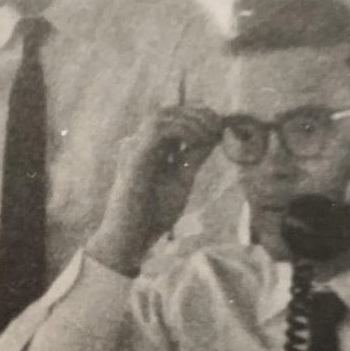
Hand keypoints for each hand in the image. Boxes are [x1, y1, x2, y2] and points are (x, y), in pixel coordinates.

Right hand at [88, 107, 223, 275]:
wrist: (131, 239)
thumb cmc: (152, 215)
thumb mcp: (182, 180)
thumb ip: (193, 158)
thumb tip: (212, 136)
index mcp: (148, 150)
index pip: (172, 119)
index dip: (196, 116)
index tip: (218, 126)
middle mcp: (138, 144)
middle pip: (167, 112)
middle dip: (195, 114)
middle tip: (216, 124)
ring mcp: (133, 148)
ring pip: (161, 116)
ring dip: (189, 120)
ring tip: (208, 133)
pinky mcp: (134, 156)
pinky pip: (159, 131)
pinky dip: (181, 130)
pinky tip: (196, 140)